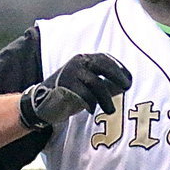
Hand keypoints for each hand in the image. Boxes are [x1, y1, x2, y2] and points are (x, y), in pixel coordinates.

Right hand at [18, 53, 132, 129]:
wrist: (40, 102)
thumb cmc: (69, 93)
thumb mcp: (87, 86)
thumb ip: (104, 84)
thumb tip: (124, 87)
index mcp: (84, 60)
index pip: (105, 59)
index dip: (119, 68)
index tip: (129, 80)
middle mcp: (78, 63)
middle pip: (102, 65)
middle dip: (117, 76)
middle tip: (127, 88)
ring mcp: (71, 73)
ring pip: (95, 83)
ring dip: (106, 98)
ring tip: (111, 110)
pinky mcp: (65, 86)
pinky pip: (84, 94)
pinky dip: (90, 103)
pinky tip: (92, 110)